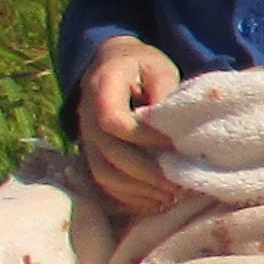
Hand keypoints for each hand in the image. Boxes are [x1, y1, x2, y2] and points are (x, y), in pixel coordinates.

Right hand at [75, 36, 183, 215]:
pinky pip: (103, 180)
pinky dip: (127, 195)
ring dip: (136, 189)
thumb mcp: (158, 68)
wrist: (113, 62)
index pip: (113, 120)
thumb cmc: (142, 65)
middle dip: (145, 172)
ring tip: (168, 196)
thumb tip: (172, 127)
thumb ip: (164, 92)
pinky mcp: (93, 152)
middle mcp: (86, 115)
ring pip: (103, 172)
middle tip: (177, 183)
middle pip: (108, 153)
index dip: (144, 137)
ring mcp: (86, 137)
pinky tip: (153, 200)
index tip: (173, 144)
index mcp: (102, 87)